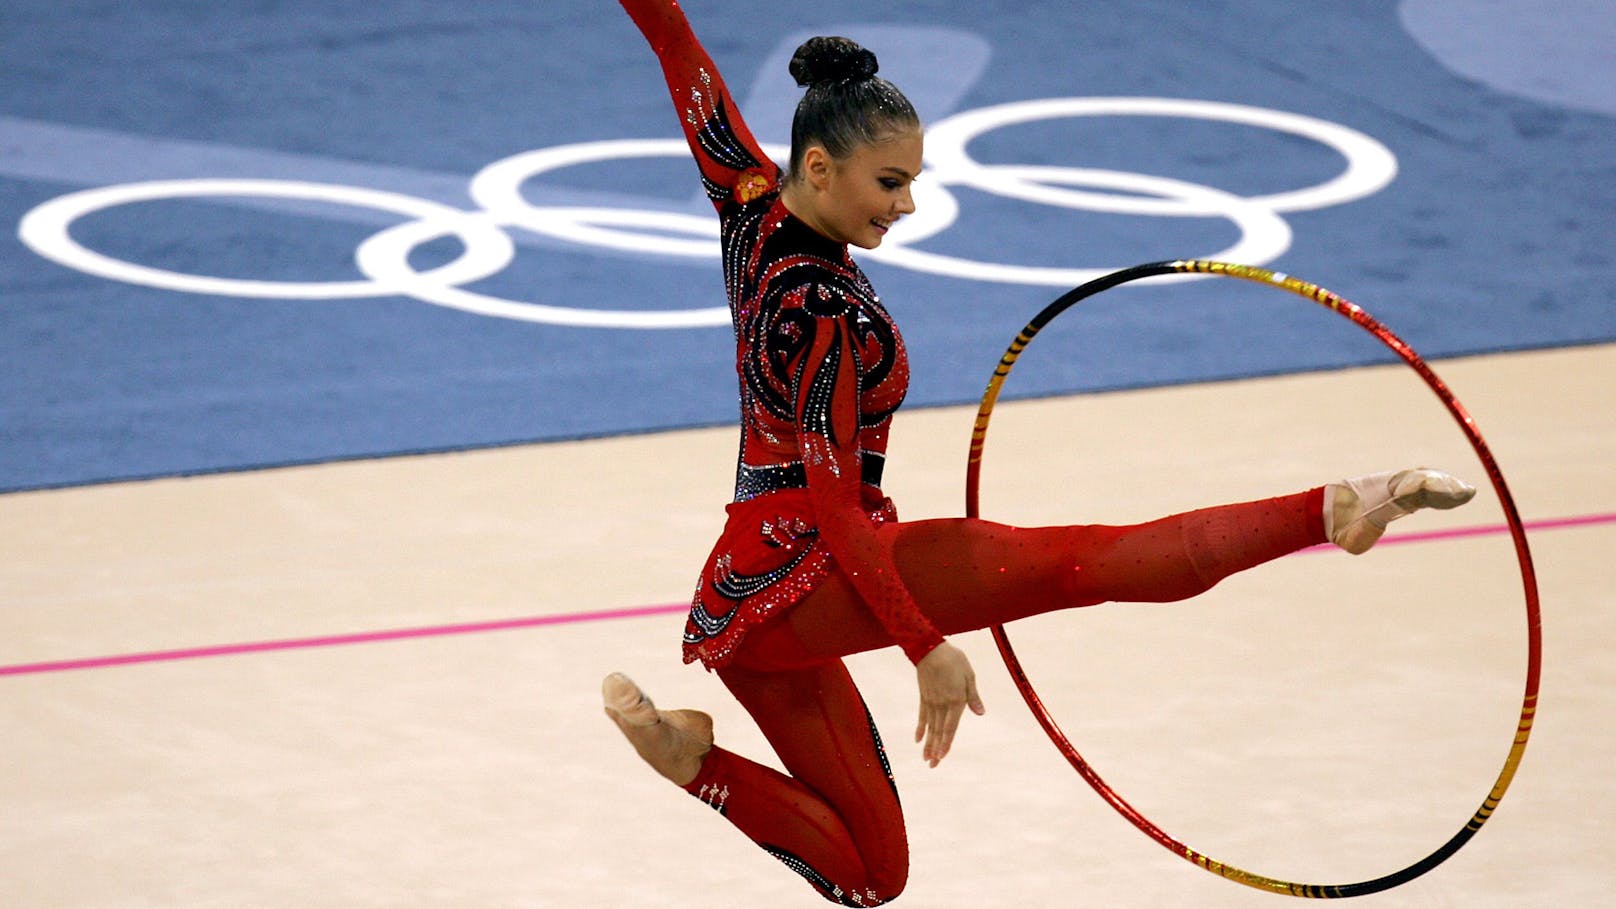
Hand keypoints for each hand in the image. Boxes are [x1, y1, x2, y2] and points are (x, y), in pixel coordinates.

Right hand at [914, 641, 985, 767]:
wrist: (929, 648)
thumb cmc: (953, 660)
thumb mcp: (969, 676)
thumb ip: (973, 696)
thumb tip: (981, 713)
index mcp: (955, 700)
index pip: (951, 727)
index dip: (946, 743)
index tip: (942, 757)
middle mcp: (942, 704)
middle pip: (938, 731)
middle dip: (936, 750)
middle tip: (932, 766)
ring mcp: (931, 702)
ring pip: (930, 727)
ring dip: (928, 744)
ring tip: (926, 758)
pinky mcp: (924, 697)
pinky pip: (922, 716)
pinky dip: (920, 728)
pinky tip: (918, 740)